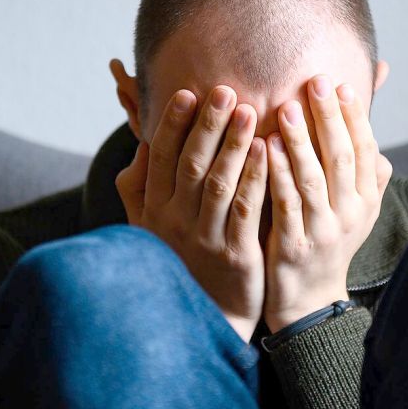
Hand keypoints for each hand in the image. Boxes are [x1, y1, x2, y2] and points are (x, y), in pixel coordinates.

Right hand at [115, 86, 268, 342]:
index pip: (162, 158)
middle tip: (225, 90)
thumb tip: (141, 145)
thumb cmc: (179, 263)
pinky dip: (256, 179)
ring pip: (218, 184)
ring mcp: (205, 239)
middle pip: (191, 164)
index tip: (187, 92)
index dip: (173, 124)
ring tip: (249, 111)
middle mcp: (176, 221)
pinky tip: (268, 152)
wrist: (204, 318)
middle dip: (207, 125)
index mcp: (156, 210)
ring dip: (234, 145)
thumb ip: (139, 188)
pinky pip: (245, 211)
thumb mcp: (147, 227)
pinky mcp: (235, 256)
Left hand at [263, 75, 392, 331]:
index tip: (341, 84)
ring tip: (285, 107)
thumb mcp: (355, 211)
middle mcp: (349, 212)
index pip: (364, 149)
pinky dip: (277, 174)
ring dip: (300, 140)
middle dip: (328, 117)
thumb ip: (366, 177)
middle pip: (341, 156)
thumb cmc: (329, 243)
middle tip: (314, 81)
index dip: (353, 117)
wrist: (308, 300)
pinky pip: (286, 204)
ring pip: (313, 178)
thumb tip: (380, 146)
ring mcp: (322, 229)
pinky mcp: (294, 245)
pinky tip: (264, 148)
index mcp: (365, 199)